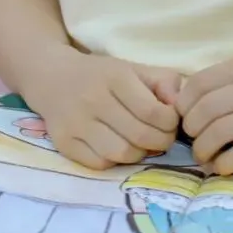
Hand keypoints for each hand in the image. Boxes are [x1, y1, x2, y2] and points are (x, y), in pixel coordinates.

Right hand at [29, 50, 181, 170]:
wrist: (53, 77)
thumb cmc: (102, 75)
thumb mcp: (134, 68)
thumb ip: (163, 82)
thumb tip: (179, 105)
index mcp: (115, 77)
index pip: (152, 111)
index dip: (170, 123)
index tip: (171, 122)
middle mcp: (93, 99)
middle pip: (140, 135)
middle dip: (160, 142)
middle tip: (162, 138)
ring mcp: (76, 123)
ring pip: (121, 153)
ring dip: (139, 154)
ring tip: (141, 144)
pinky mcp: (63, 143)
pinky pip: (99, 163)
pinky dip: (115, 160)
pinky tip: (117, 147)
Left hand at [178, 56, 232, 173]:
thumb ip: (224, 84)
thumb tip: (180, 108)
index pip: (198, 84)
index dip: (183, 106)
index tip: (185, 119)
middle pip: (206, 110)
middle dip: (190, 131)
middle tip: (193, 141)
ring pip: (219, 133)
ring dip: (203, 150)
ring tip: (205, 156)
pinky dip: (223, 164)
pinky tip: (223, 166)